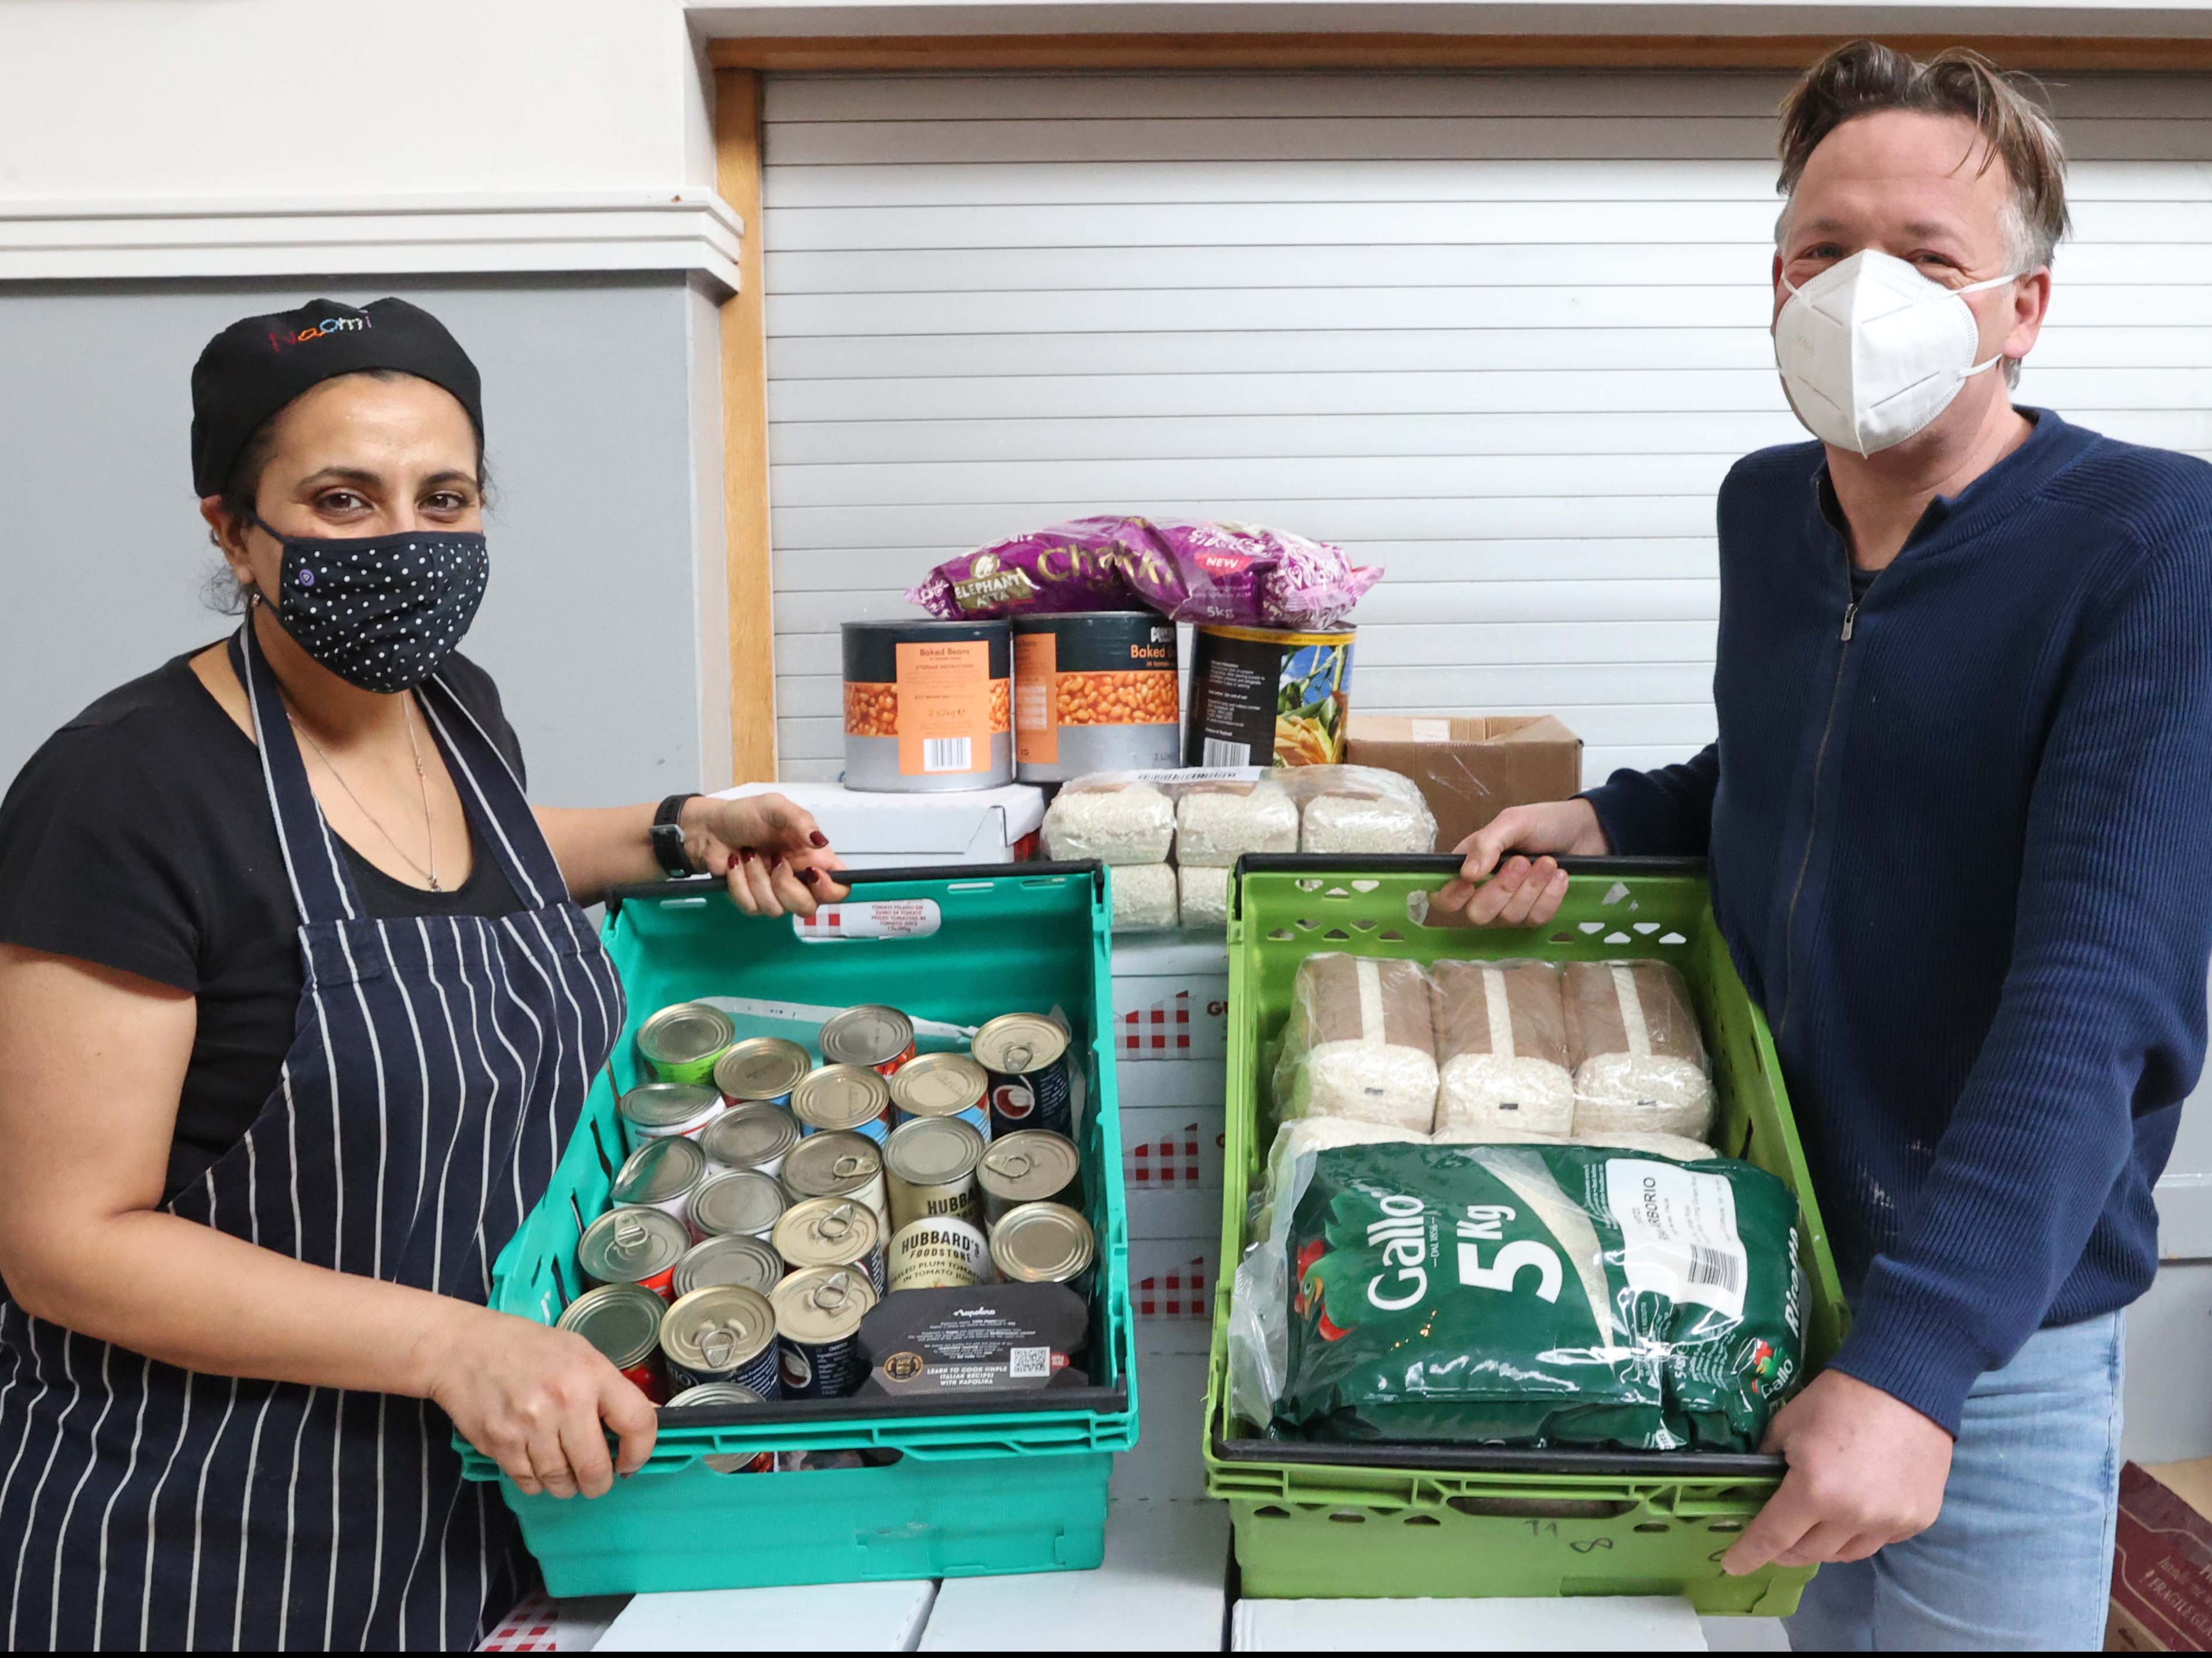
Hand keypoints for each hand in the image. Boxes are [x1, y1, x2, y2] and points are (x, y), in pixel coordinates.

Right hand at [417, 1304, 657, 1499]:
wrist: (462, 1348)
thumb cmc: (524, 1347)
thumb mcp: (578, 1352)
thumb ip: (609, 1387)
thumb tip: (643, 1419)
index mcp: (590, 1373)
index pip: (637, 1422)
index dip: (641, 1451)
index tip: (631, 1462)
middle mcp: (564, 1401)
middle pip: (595, 1467)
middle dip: (599, 1482)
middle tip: (595, 1479)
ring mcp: (530, 1426)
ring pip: (561, 1481)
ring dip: (566, 1484)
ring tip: (563, 1469)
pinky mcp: (501, 1444)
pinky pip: (529, 1483)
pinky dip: (536, 1482)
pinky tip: (535, 1462)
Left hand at [684, 794, 850, 917]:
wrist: (710, 828)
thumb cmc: (745, 815)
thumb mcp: (776, 807)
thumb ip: (801, 821)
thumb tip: (821, 841)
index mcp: (813, 859)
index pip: (839, 888)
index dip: (831, 889)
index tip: (812, 874)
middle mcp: (797, 880)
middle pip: (808, 908)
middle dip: (787, 887)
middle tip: (775, 860)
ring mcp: (774, 893)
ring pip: (776, 910)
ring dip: (757, 879)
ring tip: (748, 855)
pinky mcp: (751, 900)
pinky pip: (752, 907)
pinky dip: (739, 883)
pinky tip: (735, 864)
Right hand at [1434, 799, 1608, 926]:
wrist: (1586, 830)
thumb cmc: (1544, 822)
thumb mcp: (1513, 822)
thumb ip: (1486, 844)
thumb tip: (1466, 874)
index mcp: (1470, 865)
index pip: (1445, 896)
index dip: (1452, 896)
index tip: (1472, 882)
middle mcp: (1485, 890)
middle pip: (1478, 913)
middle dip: (1503, 888)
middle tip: (1523, 862)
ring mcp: (1512, 905)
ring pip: (1510, 916)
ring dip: (1533, 888)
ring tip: (1549, 861)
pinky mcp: (1536, 913)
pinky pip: (1536, 918)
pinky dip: (1550, 897)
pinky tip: (1560, 876)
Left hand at [1721, 1369, 1952, 1573]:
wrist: (1906, 1384)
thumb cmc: (1839, 1398)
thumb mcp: (1787, 1425)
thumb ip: (1769, 1461)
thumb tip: (1759, 1484)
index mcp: (1814, 1490)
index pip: (1773, 1537)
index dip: (1749, 1554)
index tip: (1733, 1566)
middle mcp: (1853, 1516)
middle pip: (1809, 1552)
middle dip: (1784, 1549)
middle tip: (1775, 1539)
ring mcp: (1890, 1522)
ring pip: (1845, 1554)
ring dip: (1822, 1545)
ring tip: (1814, 1527)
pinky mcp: (1918, 1520)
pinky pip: (1878, 1541)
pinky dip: (1860, 1533)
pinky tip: (1854, 1511)